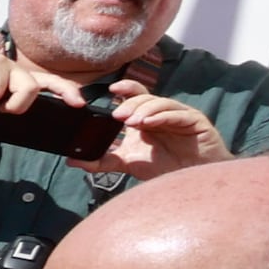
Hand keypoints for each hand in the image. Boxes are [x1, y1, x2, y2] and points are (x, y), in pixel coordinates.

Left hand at [100, 86, 230, 178]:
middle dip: (130, 104)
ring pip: (161, 103)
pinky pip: (177, 114)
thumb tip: (73, 161)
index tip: (110, 89)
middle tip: (117, 115)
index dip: (125, 89)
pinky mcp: (195, 121)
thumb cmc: (163, 166)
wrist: (190, 179)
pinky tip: (150, 122)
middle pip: (146, 98)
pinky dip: (162, 116)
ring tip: (132, 121)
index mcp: (146, 117)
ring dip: (145, 109)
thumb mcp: (129, 163)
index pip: (135, 96)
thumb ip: (103, 161)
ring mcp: (179, 115)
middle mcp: (162, 112)